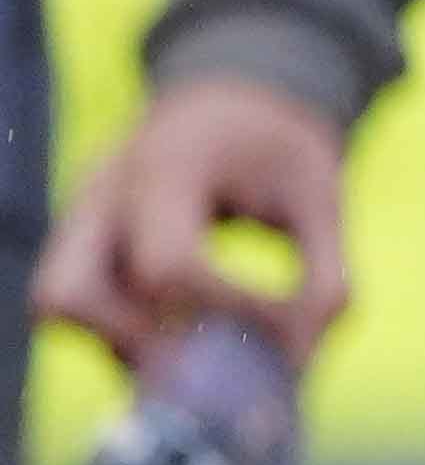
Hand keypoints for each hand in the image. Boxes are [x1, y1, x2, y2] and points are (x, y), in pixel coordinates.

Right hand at [31, 75, 350, 363]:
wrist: (230, 104)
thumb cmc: (275, 146)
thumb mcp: (321, 195)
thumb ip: (324, 275)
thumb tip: (298, 360)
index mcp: (165, 165)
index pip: (169, 263)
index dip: (227, 308)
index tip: (283, 325)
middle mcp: (101, 194)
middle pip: (66, 292)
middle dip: (139, 337)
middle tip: (210, 348)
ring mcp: (79, 220)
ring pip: (60, 306)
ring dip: (129, 343)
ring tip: (204, 343)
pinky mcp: (80, 245)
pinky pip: (81, 311)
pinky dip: (131, 337)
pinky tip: (190, 334)